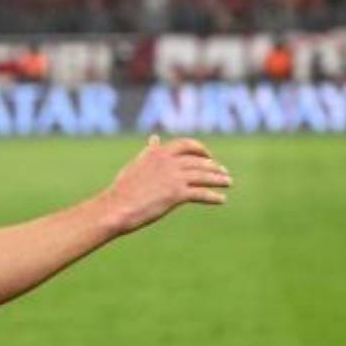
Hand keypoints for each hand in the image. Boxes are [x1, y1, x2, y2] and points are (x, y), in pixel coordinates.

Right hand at [101, 134, 231, 234]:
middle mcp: (168, 162)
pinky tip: (221, 199)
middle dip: (214, 167)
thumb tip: (154, 138)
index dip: (201, 149)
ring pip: (204, 176)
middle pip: (199, 161)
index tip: (208, 156)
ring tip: (228, 183)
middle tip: (224, 173)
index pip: (186, 144)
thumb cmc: (123, 189)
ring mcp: (174, 177)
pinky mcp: (177, 194)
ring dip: (218, 179)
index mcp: (158, 153)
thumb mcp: (136, 164)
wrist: (117, 207)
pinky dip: (213, 196)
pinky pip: (201, 193)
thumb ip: (149, 151)